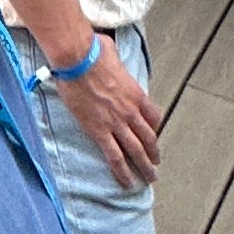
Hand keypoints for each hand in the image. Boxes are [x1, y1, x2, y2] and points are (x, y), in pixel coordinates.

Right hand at [57, 42, 162, 186]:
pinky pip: (114, 156)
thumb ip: (114, 59)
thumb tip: (106, 50)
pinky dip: (122, 171)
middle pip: (148, 138)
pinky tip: (126, 182)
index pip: (153, 117)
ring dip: (144, 166)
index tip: (153, 135)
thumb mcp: (111, 51)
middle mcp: (131, 111)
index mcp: (136, 93)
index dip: (154, 129)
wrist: (77, 59)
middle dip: (153, 153)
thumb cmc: (92, 51)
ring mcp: (116, 123)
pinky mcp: (99, 131)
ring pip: (136, 151)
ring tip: (149, 178)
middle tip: (155, 164)